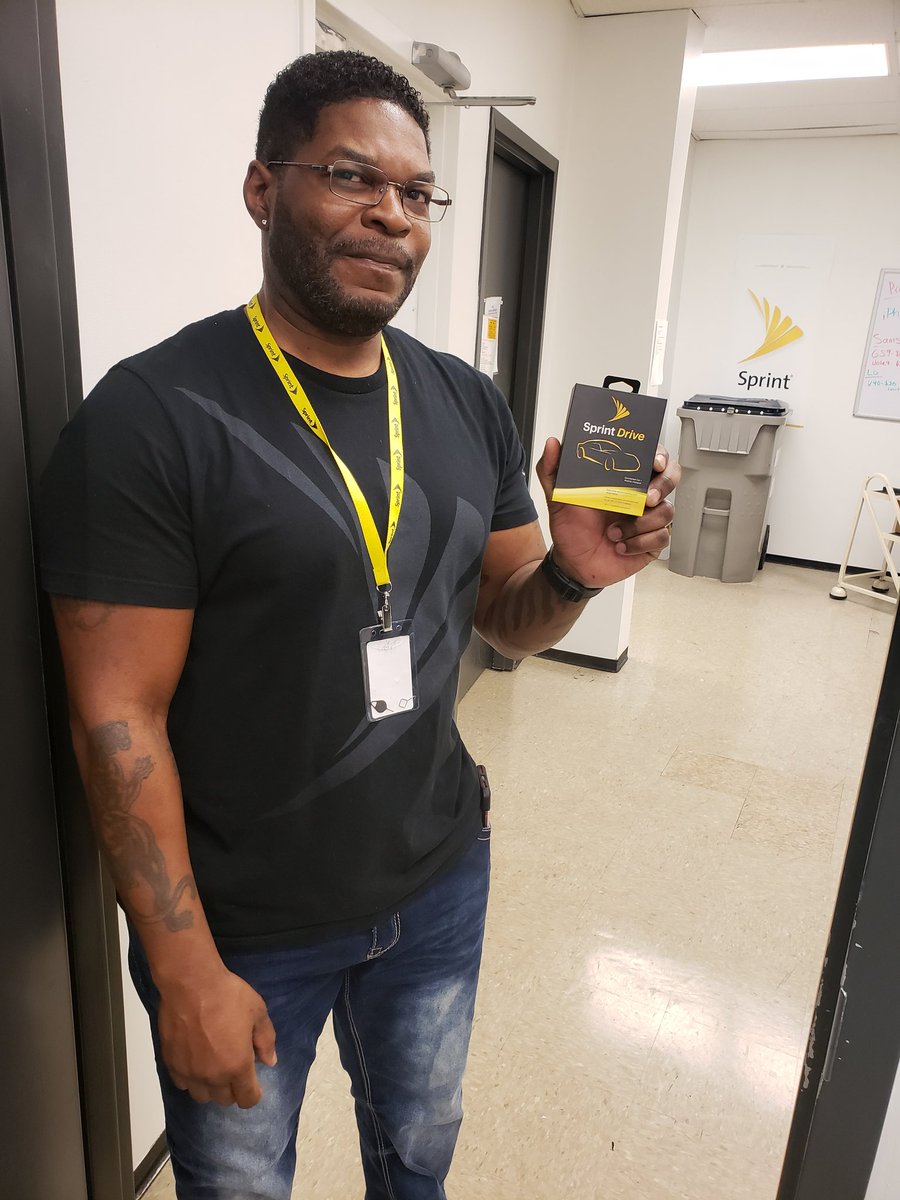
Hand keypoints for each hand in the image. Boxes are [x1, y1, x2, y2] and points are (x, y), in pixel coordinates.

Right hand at [157, 967, 276, 1107]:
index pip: (247, 1099)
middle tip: (234, 1067)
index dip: (253, 1093)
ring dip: (211, 1087)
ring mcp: (190, 1073)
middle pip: (225, 1100)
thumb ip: (266, 1040)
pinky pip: (182, 1084)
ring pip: (202, 1096)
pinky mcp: (171, 1064)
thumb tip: (270, 1062)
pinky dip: (191, 1079)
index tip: (254, 1082)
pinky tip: (195, 1061)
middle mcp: (213, 1076)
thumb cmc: (228, 996)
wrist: (191, 984)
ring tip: (214, 1067)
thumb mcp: (258, 1012)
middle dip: (233, 1089)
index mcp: (237, 1066)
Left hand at [535, 439, 679, 587]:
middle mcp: (639, 497)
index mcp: (622, 480)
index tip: (654, 462)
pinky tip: (622, 546)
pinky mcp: (651, 542)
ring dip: (640, 523)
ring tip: (614, 532)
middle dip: (663, 485)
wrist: (573, 563)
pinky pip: (661, 537)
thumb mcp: (557, 497)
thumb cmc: (571, 528)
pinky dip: (640, 542)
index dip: (659, 456)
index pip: (651, 458)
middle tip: (646, 498)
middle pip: (670, 478)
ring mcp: (648, 519)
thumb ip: (552, 470)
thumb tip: (552, 445)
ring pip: (666, 510)